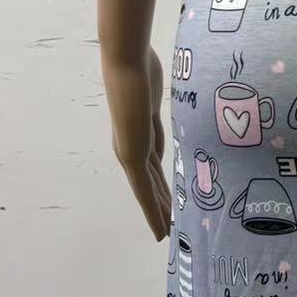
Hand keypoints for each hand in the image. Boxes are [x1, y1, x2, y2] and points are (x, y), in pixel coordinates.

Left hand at [102, 47, 172, 241]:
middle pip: (148, 183)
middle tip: (169, 225)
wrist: (127, 64)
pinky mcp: (131, 156)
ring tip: (166, 232)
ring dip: (157, 213)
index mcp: (136, 134)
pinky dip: (152, 211)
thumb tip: (164, 127)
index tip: (170, 201)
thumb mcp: (153, 96)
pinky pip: (144, 190)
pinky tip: (160, 225)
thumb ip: (157, 115)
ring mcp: (129, 153)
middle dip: (159, 204)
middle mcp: (129, 148)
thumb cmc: (141, 69)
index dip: (160, 187)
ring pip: (147, 192)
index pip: (151, 167)